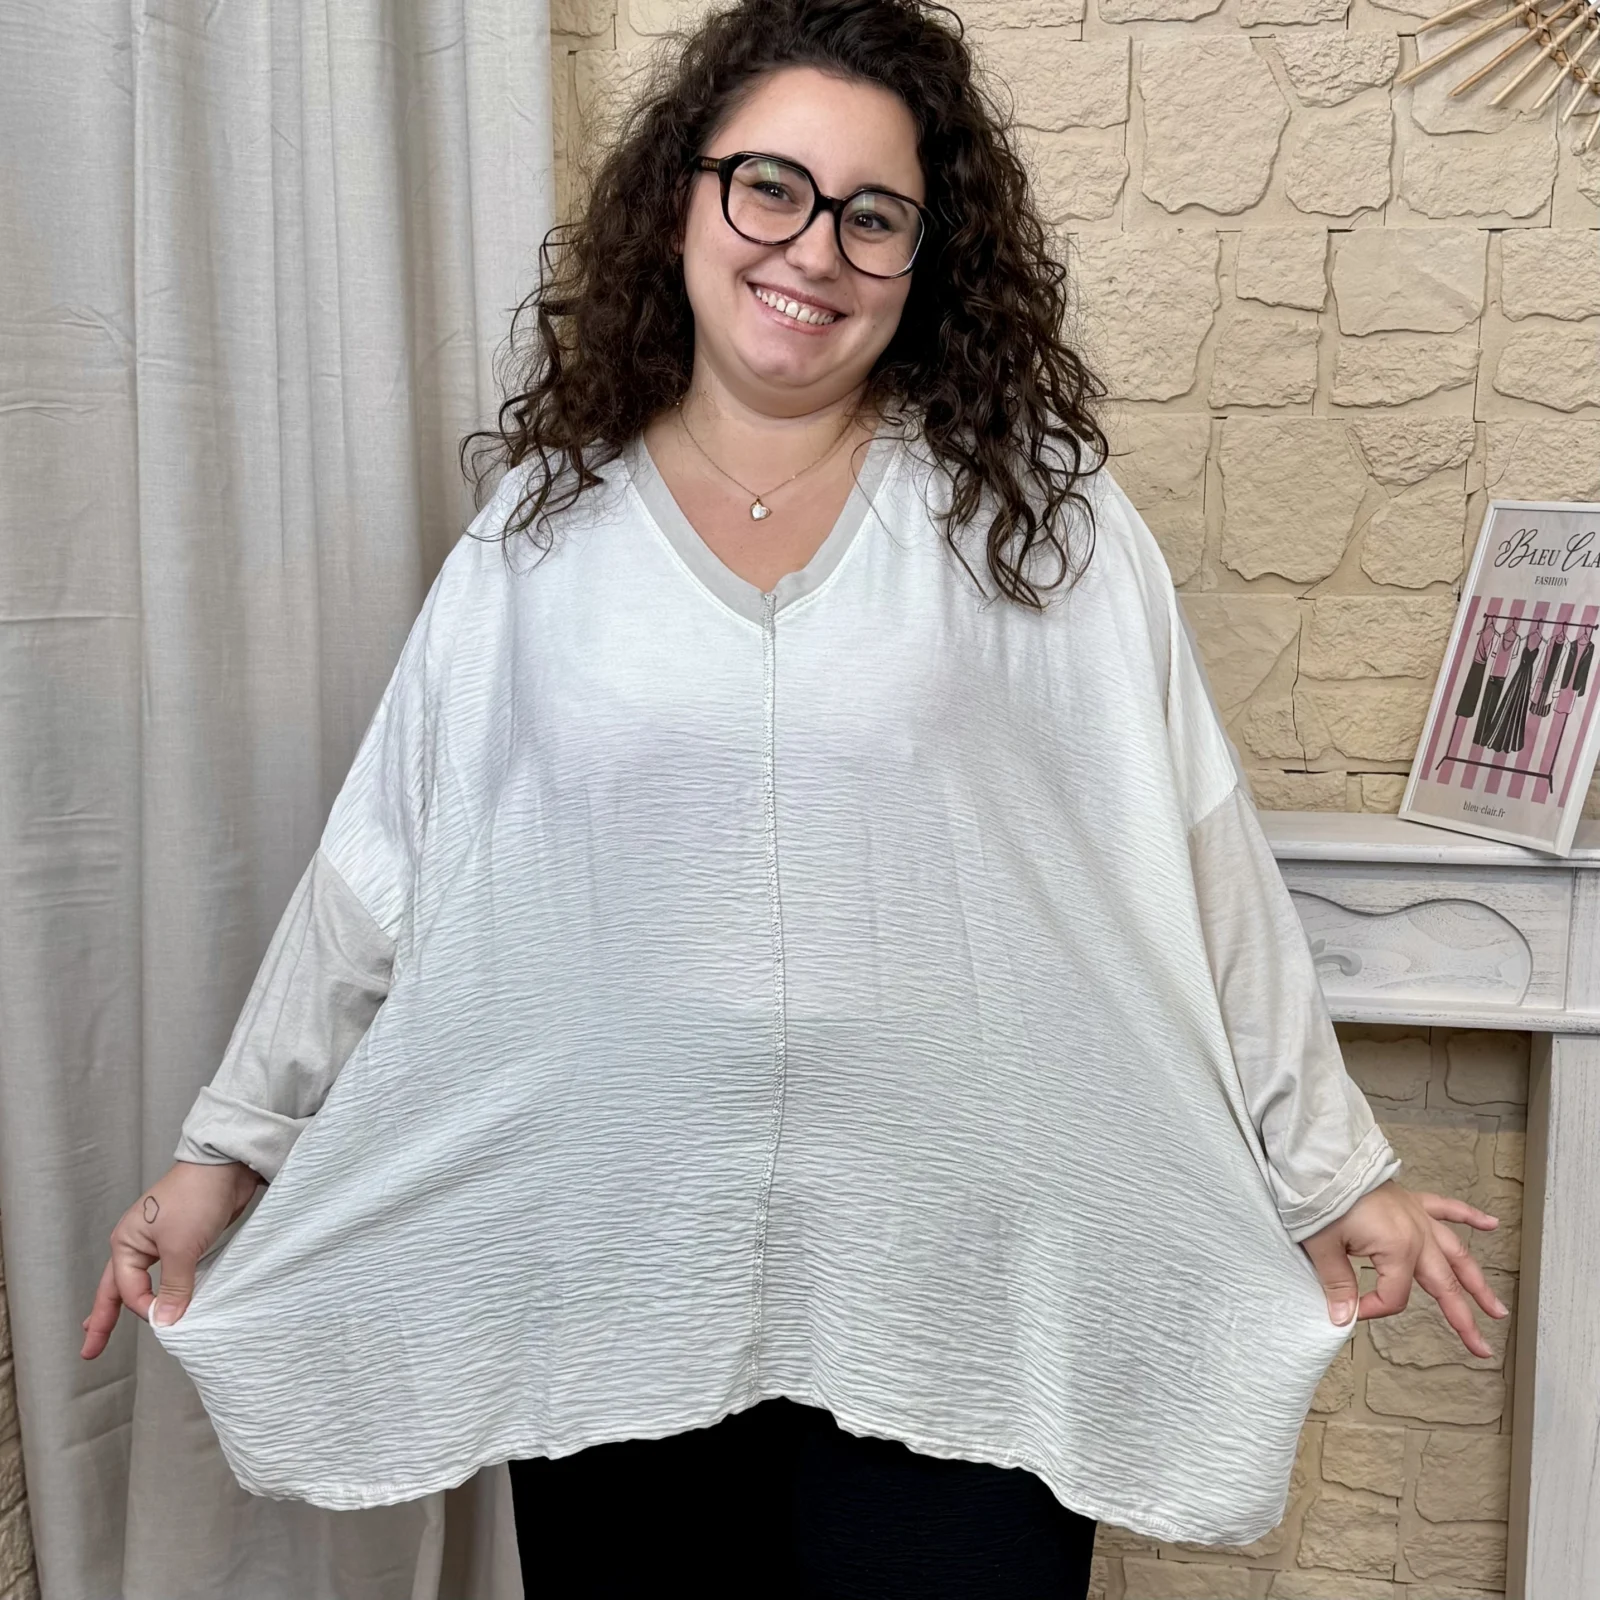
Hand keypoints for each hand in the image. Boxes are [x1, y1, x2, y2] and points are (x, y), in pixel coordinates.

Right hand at [80, 1160, 264, 1358]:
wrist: (226, 1167)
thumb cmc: (195, 1198)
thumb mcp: (182, 1247)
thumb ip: (173, 1288)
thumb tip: (164, 1322)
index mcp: (126, 1242)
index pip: (128, 1291)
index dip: (146, 1309)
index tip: (168, 1321)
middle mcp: (137, 1243)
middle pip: (116, 1289)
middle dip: (102, 1319)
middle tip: (89, 1350)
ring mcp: (158, 1241)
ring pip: (138, 1281)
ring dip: (127, 1304)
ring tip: (104, 1326)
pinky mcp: (181, 1240)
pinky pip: (165, 1273)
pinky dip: (159, 1290)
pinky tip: (160, 1300)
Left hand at [1299, 1179, 1507, 1358]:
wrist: (1322, 1160)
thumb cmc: (1321, 1199)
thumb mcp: (1323, 1247)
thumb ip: (1338, 1284)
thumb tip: (1343, 1318)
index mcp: (1398, 1249)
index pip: (1395, 1296)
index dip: (1375, 1309)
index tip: (1352, 1309)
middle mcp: (1417, 1235)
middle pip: (1444, 1284)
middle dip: (1464, 1318)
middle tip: (1482, 1348)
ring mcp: (1418, 1217)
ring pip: (1456, 1253)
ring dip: (1477, 1281)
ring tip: (1496, 1308)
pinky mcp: (1412, 1200)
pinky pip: (1448, 1208)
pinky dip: (1470, 1215)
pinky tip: (1491, 1224)